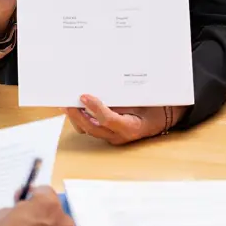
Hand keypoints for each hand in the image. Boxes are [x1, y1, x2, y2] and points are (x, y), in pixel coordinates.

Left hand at [65, 95, 186, 144]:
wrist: (160, 119)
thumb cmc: (153, 107)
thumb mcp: (143, 100)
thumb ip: (124, 97)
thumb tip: (105, 88)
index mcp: (131, 127)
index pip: (109, 119)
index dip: (95, 108)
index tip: (84, 96)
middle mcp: (119, 136)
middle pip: (92, 128)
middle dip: (77, 114)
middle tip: (67, 101)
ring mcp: (112, 137)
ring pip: (88, 130)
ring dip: (75, 117)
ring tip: (65, 104)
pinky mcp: (107, 134)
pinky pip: (90, 128)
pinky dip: (80, 118)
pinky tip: (73, 108)